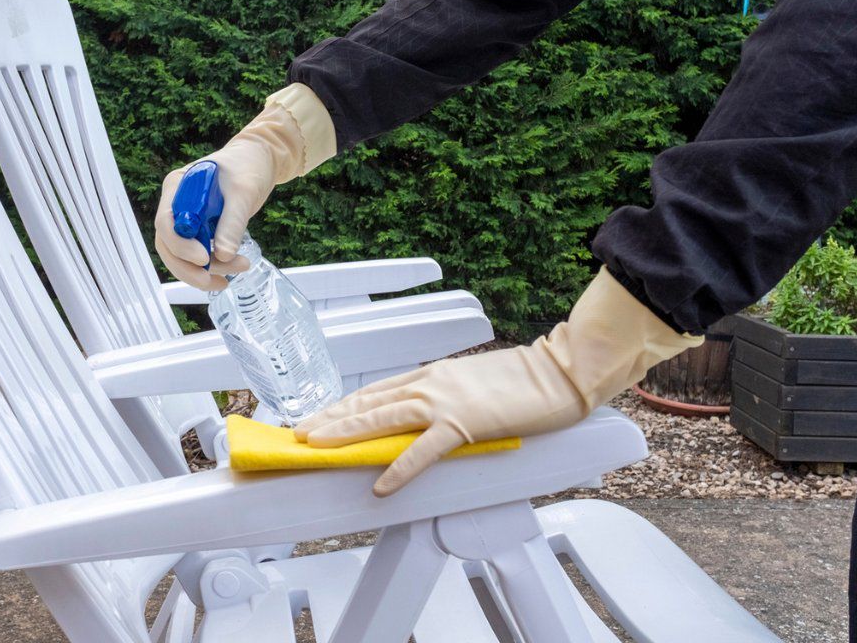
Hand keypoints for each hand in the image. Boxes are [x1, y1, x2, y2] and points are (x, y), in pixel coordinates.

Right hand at [152, 128, 281, 289]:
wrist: (259, 160)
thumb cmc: (248, 166)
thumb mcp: (243, 192)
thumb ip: (232, 223)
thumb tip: (224, 255)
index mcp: (177, 187)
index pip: (166, 222)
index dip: (180, 245)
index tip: (204, 258)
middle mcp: (176, 204)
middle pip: (168, 245)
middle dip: (188, 268)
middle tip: (213, 281)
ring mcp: (187, 218)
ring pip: (181, 255)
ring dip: (205, 270)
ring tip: (239, 268)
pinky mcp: (200, 229)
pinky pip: (196, 254)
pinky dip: (211, 267)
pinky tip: (230, 272)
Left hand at [295, 267, 702, 496]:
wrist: (557, 373)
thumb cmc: (521, 381)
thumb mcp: (470, 385)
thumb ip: (443, 400)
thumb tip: (419, 420)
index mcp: (431, 375)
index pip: (375, 391)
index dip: (344, 405)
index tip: (318, 415)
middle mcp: (428, 383)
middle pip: (368, 401)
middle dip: (331, 417)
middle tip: (299, 431)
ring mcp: (443, 402)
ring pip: (383, 417)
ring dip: (346, 432)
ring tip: (317, 445)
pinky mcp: (463, 423)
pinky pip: (424, 450)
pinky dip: (400, 467)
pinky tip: (380, 485)